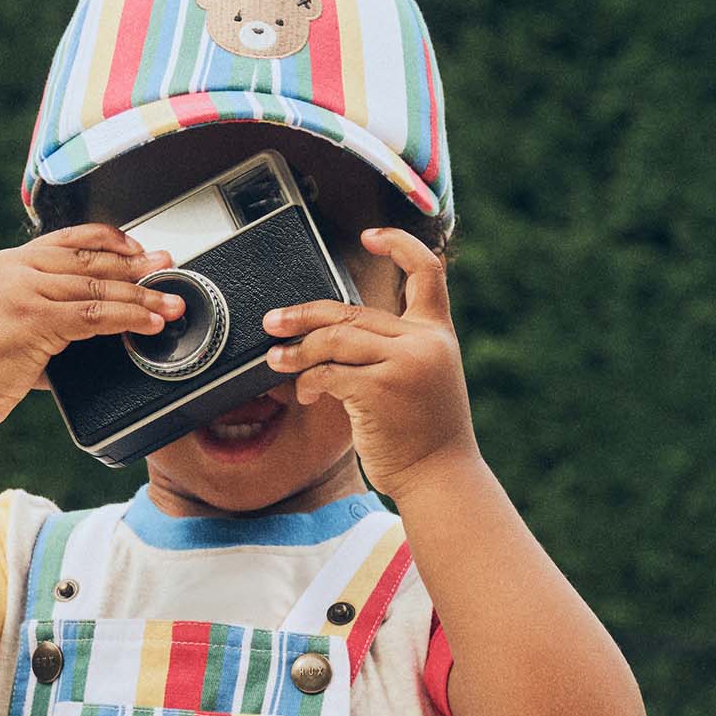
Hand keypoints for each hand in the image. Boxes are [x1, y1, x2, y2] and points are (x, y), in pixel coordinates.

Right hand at [0, 226, 188, 430]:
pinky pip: (92, 315)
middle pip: (87, 259)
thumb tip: (94, 321)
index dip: (108, 239)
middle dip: (134, 264)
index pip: (67, 239)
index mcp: (7, 264)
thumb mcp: (13, 327)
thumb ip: (49, 316)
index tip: (137, 246)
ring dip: (139, 295)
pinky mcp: (32, 319)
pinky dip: (126, 318)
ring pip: (95, 286)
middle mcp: (13, 270)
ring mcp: (22, 291)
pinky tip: (148, 322)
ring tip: (169, 301)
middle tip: (167, 267)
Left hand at [262, 226, 478, 499]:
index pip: (426, 272)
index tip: (369, 236)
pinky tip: (304, 391)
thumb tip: (332, 339)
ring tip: (275, 359)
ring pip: (336, 340)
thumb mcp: (422, 382)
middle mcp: (424, 342)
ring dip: (298, 350)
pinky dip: (309, 380)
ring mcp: (404, 364)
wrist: (442, 479)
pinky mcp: (380, 390)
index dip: (398, 244)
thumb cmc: (426, 439)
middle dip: (305, 316)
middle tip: (273, 321)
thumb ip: (393, 353)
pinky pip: (330, 373)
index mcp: (437, 334)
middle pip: (353, 312)